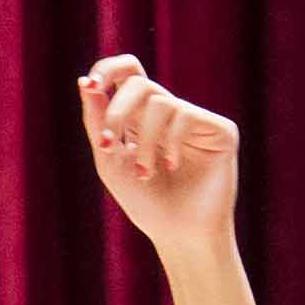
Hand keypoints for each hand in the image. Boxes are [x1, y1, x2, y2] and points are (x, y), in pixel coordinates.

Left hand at [76, 57, 241, 252]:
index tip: (92, 85)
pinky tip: (171, 167)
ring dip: (143, 139)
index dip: (108, 69)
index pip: (128, 73)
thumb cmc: (146, 204)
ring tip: (145, 172)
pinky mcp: (220, 129)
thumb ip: (97, 121)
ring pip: (158, 101)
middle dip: (116, 112)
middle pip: (138, 82)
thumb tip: (85, 82)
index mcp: (142, 117)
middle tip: (107, 144)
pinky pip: (184, 115)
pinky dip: (169, 143)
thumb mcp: (111, 160)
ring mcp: (195, 119)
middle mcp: (170, 113)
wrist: (179, 234)